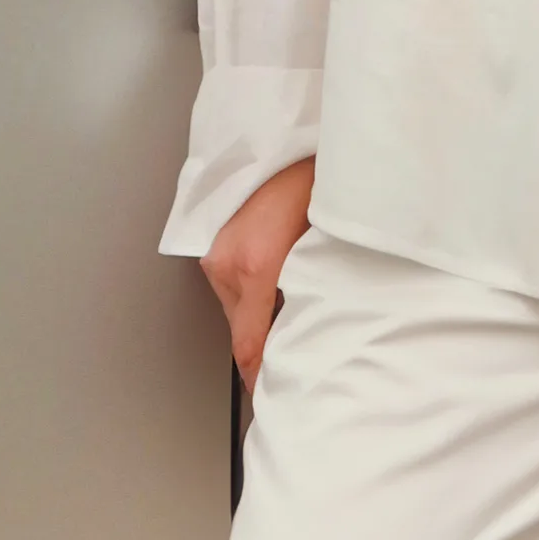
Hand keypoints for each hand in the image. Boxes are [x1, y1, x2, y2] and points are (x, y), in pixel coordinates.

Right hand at [200, 157, 315, 393]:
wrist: (294, 142)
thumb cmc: (320, 185)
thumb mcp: (324, 243)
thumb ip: (313, 289)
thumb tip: (312, 330)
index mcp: (257, 265)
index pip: (249, 343)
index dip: (259, 375)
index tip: (268, 397)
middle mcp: (228, 263)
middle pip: (241, 330)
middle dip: (265, 345)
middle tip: (295, 358)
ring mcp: (216, 253)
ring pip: (235, 308)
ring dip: (258, 316)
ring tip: (290, 310)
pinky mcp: (214, 244)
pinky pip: (231, 285)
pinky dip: (250, 293)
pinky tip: (274, 283)